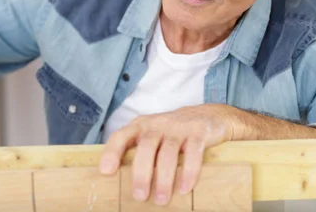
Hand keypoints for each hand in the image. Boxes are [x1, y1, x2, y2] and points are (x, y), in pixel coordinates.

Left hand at [98, 104, 236, 205]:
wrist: (209, 115)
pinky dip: (189, 172)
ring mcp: (179, 127)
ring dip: (163, 178)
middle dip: (142, 173)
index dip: (112, 152)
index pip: (122, 135)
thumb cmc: (173, 133)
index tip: (106, 171)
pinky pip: (193, 152)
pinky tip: (184, 188)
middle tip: (140, 196)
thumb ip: (139, 152)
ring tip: (161, 199)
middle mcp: (158, 124)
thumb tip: (120, 183)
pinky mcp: (199, 132)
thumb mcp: (153, 135)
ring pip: (168, 152)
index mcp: (142, 126)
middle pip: (146, 147)